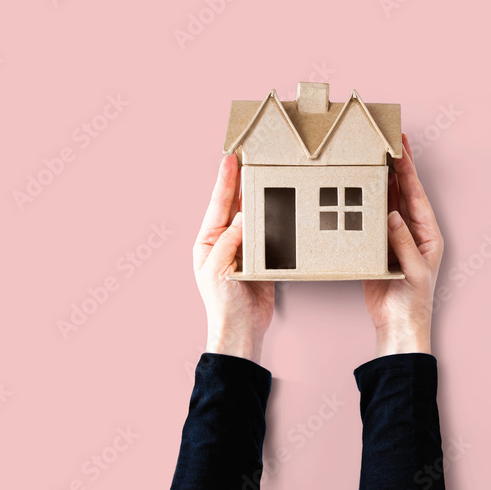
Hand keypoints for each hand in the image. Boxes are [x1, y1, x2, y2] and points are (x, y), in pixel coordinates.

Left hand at [193, 155, 273, 363]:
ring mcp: (244, 250)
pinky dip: (276, 222)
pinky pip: (270, 235)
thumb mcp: (219, 270)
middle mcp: (225, 242)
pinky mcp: (263, 259)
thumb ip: (229, 242)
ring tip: (268, 178)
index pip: (217, 205)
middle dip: (242, 184)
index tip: (230, 159)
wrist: (242, 330)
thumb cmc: (223, 305)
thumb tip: (242, 218)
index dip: (224, 181)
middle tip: (251, 160)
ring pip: (254, 218)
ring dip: (261, 200)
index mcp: (208, 242)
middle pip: (235, 207)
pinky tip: (282, 209)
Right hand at [363, 134, 444, 355]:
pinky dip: (364, 205)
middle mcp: (411, 231)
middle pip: (403, 193)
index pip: (417, 195)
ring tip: (372, 157)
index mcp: (427, 234)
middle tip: (389, 141)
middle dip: (397, 167)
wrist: (398, 326)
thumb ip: (403, 243)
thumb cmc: (414, 301)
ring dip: (380, 182)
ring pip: (386, 203)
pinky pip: (370, 221)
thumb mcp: (413, 270)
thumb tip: (392, 215)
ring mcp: (393, 238)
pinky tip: (358, 189)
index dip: (409, 170)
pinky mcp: (377, 248)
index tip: (402, 147)